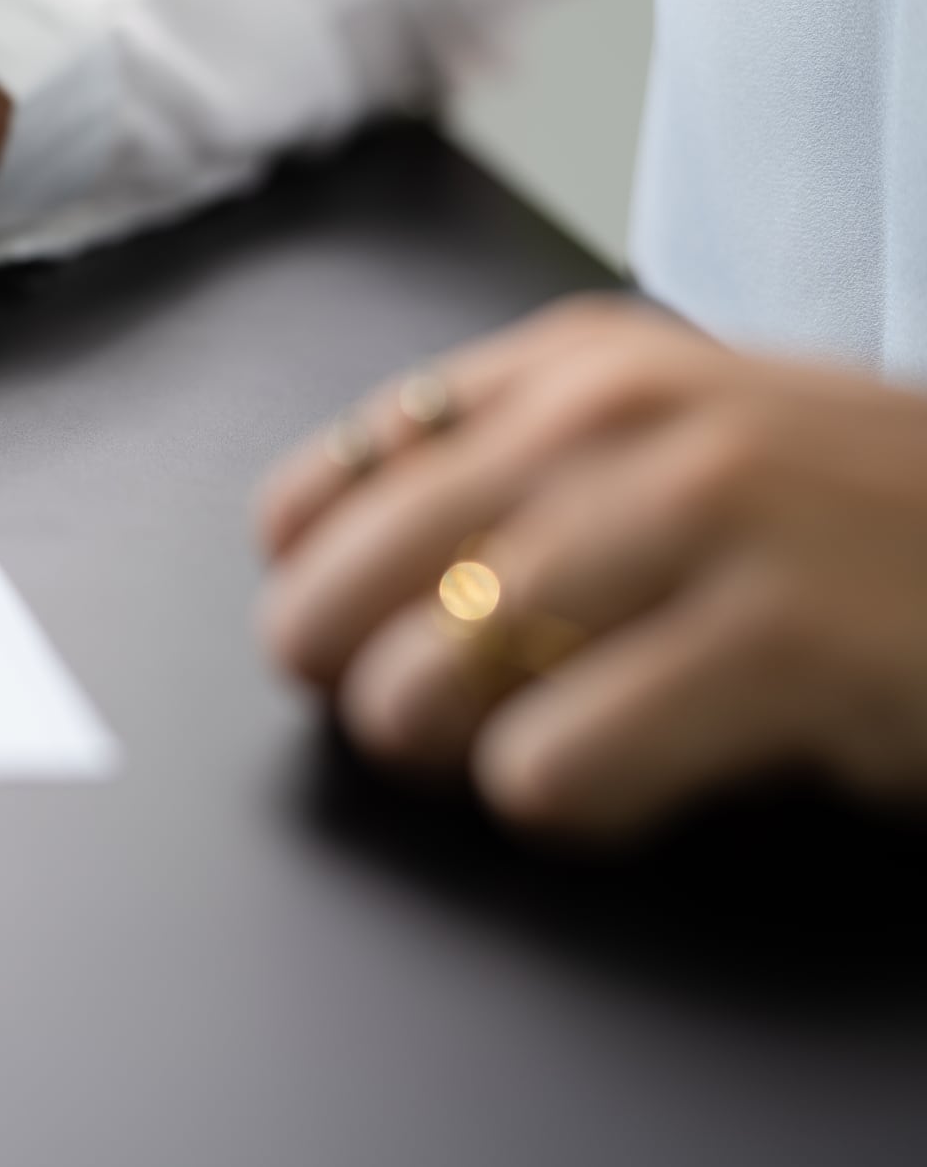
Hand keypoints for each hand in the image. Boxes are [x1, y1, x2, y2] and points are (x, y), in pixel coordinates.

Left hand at [256, 296, 926, 840]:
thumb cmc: (857, 519)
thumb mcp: (680, 439)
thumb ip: (516, 467)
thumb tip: (308, 559)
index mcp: (582, 364)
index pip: (344, 474)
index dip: (312, 576)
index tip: (331, 628)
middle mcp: (624, 420)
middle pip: (352, 583)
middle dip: (348, 677)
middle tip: (411, 722)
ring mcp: (702, 520)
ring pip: (423, 680)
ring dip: (448, 749)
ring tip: (527, 752)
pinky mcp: (776, 641)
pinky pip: (550, 767)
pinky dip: (563, 801)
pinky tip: (633, 784)